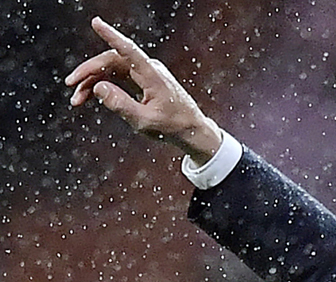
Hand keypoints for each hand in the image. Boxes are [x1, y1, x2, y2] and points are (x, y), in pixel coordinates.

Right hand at [66, 17, 221, 163]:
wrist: (191, 131)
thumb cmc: (172, 127)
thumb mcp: (144, 121)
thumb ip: (120, 105)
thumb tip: (98, 87)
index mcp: (153, 76)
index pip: (129, 51)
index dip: (111, 36)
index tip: (96, 22)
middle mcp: (149, 69)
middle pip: (112, 60)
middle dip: (88, 72)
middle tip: (70, 85)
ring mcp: (145, 74)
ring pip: (111, 69)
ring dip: (92, 81)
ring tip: (76, 100)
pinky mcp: (142, 80)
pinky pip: (116, 77)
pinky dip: (101, 85)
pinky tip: (88, 96)